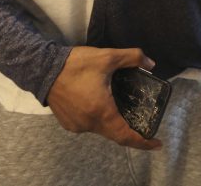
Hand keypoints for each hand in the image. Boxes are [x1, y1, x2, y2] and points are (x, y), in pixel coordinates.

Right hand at [46, 46, 161, 149]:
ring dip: (114, 124)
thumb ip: (132, 58)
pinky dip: (101, 120)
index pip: (125, 135)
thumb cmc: (76, 64)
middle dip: (131, 133)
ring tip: (126, 112)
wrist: (42, 69)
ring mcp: (77, 125)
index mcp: (101, 111)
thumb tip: (150, 64)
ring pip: (102, 129)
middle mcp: (89, 124)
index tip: (157, 144)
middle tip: (145, 127)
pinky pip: (90, 125)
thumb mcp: (107, 56)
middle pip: (115, 134)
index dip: (143, 142)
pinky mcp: (69, 123)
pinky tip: (105, 107)